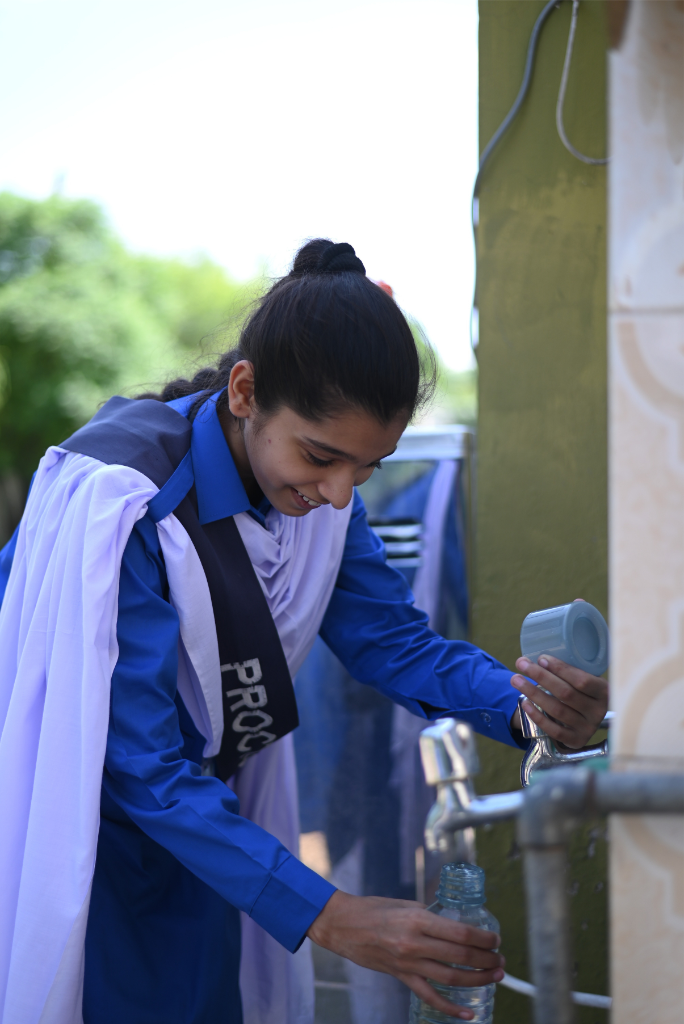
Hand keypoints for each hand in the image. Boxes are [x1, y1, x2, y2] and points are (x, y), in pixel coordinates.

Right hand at [307, 890, 504, 1019]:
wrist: (343, 925)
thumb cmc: (374, 909)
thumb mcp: (405, 905)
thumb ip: (430, 915)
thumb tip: (454, 925)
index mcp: (417, 920)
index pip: (460, 933)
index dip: (483, 940)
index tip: (495, 940)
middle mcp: (414, 943)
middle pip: (460, 957)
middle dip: (486, 960)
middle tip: (500, 960)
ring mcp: (407, 964)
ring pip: (450, 978)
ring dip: (476, 980)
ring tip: (494, 977)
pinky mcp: (401, 977)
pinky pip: (429, 996)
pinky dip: (450, 1008)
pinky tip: (468, 1014)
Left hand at [511, 654, 607, 748]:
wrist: (584, 721)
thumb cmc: (579, 693)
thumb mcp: (583, 682)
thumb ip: (569, 673)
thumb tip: (539, 660)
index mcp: (604, 692)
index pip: (582, 680)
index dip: (561, 669)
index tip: (541, 659)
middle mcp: (598, 711)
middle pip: (566, 693)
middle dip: (541, 676)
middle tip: (521, 664)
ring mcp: (588, 728)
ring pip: (557, 710)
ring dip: (533, 693)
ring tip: (516, 680)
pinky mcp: (576, 740)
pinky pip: (554, 729)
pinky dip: (537, 716)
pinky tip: (524, 703)